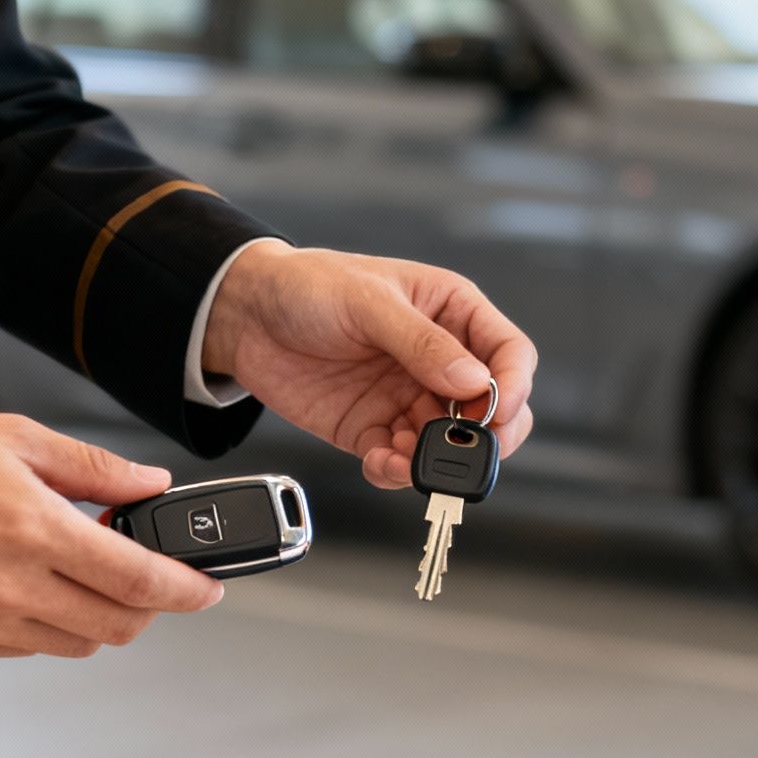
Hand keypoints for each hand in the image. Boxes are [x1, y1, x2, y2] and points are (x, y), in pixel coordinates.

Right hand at [0, 407, 223, 658]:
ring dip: (101, 616)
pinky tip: (36, 582)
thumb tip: (152, 485)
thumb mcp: (15, 439)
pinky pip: (29, 647)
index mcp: (32, 530)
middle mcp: (7, 587)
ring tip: (85, 571)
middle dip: (149, 605)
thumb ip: (95, 469)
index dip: (187, 588)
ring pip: (77, 644)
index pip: (138, 580)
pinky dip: (51, 623)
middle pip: (117, 625)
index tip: (209, 586)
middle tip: (149, 573)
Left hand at [202, 243, 538, 488]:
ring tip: (404, 457)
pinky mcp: (375, 429)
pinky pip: (401, 462)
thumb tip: (475, 381)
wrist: (243, 315)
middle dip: (487, 435)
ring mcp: (409, 397)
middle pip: (494, 409)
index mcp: (452, 313)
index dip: (513, 385)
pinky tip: (381, 462)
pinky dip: (397, 472)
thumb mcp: (367, 301)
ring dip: (435, 459)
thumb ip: (422, 342)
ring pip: (449, 444)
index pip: (510, 353)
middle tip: (463, 446)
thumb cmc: (307, 286)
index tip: (497, 410)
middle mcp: (440, 360)